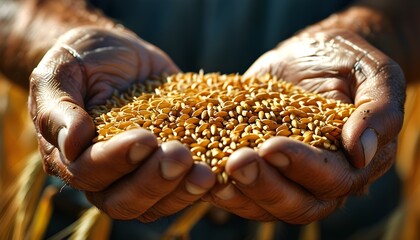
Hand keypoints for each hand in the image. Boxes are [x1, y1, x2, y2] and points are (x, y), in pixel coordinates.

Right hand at [29, 26, 214, 220]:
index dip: (116, 161)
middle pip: (124, 201)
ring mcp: (137, 175)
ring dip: (181, 191)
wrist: (115, 55)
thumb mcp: (61, 72)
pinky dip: (198, 185)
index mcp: (70, 157)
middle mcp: (104, 176)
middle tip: (180, 156)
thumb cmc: (82, 61)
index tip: (145, 138)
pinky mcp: (166, 168)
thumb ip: (59, 107)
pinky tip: (220, 170)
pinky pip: (180, 189)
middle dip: (154, 182)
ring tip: (207, 173)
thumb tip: (72, 143)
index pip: (89, 172)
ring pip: (155, 204)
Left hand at [205, 29, 404, 222]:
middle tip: (237, 162)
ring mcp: (285, 177)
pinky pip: (241, 189)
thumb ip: (377, 112)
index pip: (333, 180)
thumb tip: (359, 152)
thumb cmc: (347, 63)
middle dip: (265, 186)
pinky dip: (222, 186)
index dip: (304, 167)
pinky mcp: (258, 168)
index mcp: (353, 164)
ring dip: (240, 193)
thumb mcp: (375, 76)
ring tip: (214, 175)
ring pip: (265, 205)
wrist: (313, 55)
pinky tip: (203, 173)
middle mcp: (319, 180)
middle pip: (297, 203)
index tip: (272, 146)